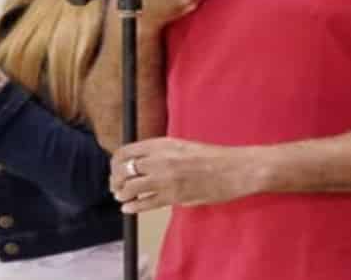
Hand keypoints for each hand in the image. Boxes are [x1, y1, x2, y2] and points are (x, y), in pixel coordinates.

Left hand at [110, 138, 261, 213]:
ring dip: (122, 193)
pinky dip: (133, 206)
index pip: (126, 151)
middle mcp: (161, 159)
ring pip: (130, 187)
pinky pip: (145, 203)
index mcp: (163, 143)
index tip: (116, 169)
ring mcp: (166, 178)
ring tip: (122, 196)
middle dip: (115, 179)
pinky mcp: (174, 196)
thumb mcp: (183, 146)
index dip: (116, 163)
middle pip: (123, 170)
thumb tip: (142, 163)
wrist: (235, 169)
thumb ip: (161, 152)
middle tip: (116, 185)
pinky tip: (128, 208)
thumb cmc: (213, 157)